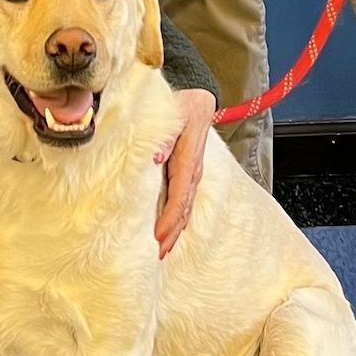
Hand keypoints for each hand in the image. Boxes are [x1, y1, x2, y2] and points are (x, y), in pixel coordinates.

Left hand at [152, 88, 215, 258]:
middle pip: (183, 206)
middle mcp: (193, 169)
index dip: (169, 216)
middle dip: (172, 231)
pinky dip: (178, 218)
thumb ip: (164, 137)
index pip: (179, 193)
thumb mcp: (172, 114)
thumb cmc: (181, 107)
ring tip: (163, 249)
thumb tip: (156, 157)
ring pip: (185, 206)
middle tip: (159, 253)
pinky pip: (184, 200)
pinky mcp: (190, 175)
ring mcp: (194, 173)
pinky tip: (171, 231)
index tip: (159, 235)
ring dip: (175, 229)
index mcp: (188, 157)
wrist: (198, 102)